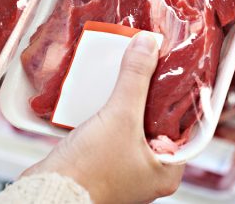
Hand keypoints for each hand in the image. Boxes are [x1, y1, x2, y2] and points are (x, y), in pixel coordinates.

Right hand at [23, 32, 184, 202]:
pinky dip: (109, 113)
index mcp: (166, 170)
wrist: (50, 190)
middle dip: (150, 95)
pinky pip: (112, 130)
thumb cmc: (90, 170)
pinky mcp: (101, 162)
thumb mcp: (120, 116)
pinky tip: (103, 94)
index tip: (175, 71)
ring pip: (133, 125)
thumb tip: (148, 44)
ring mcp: (124, 168)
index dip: (180, 97)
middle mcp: (148, 171)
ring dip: (128, 101)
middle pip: (157, 122)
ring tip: (127, 75)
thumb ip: (135, 78)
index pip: (184, 126)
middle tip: (149, 67)